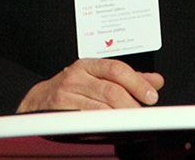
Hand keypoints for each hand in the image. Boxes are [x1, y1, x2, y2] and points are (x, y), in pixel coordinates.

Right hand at [16, 58, 163, 112]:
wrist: (39, 99)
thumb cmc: (73, 87)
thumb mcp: (99, 76)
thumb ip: (128, 78)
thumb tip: (155, 81)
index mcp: (89, 65)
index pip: (117, 69)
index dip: (137, 83)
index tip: (151, 96)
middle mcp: (77, 76)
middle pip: (111, 90)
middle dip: (131, 105)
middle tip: (143, 115)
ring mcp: (67, 94)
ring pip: (100, 108)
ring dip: (120, 118)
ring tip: (132, 123)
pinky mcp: (60, 111)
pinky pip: (86, 120)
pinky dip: (102, 126)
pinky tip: (112, 129)